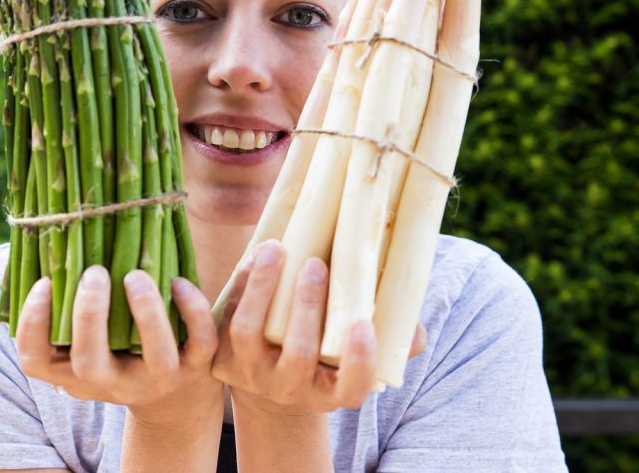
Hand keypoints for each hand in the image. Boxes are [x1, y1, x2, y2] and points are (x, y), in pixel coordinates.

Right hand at [15, 266, 220, 422]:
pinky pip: (200, 342)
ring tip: (135, 275)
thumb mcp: (87, 342)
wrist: (175, 397)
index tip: (44, 282)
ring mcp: (157, 378)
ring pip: (154, 356)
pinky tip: (178, 281)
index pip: (35, 362)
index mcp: (76, 374)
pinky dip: (192, 310)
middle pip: (89, 363)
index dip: (33, 324)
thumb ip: (67, 309)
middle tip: (94, 273)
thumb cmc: (119, 352)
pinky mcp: (197, 367)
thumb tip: (49, 246)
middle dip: (88, 315)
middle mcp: (113, 383)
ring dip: (145, 313)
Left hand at [212, 240, 427, 412]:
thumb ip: (392, 339)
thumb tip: (416, 330)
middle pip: (297, 355)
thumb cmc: (329, 349)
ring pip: (249, 333)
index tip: (363, 324)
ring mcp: (253, 374)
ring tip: (278, 248)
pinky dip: (238, 285)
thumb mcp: (358, 349)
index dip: (359, 361)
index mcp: (332, 391)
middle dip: (307, 307)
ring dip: (263, 288)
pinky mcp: (222, 355)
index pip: (351, 388)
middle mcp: (291, 388)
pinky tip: (254, 256)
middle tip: (318, 265)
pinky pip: (221, 322)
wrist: (272, 373)